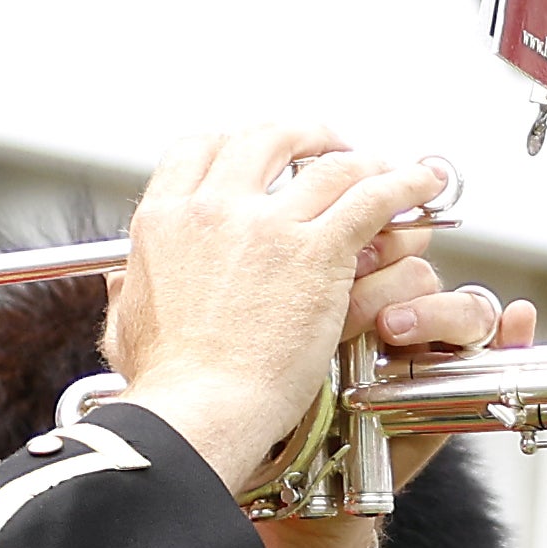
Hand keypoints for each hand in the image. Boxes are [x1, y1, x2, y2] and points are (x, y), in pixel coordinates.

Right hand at [103, 128, 463, 491]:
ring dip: (365, 161)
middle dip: (306, 135)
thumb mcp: (126, 326)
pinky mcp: (317, 254)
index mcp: (165, 220)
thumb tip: (124, 278)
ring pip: (329, 166)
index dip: (240, 141)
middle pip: (268, 139)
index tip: (266, 151)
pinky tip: (423, 187)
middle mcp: (213, 209)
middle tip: (331, 148)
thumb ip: (128, 293)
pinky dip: (403, 186)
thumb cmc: (169, 386)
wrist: (199, 412)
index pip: (203, 148)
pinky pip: (371, 199)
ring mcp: (267, 227)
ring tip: (387, 168)